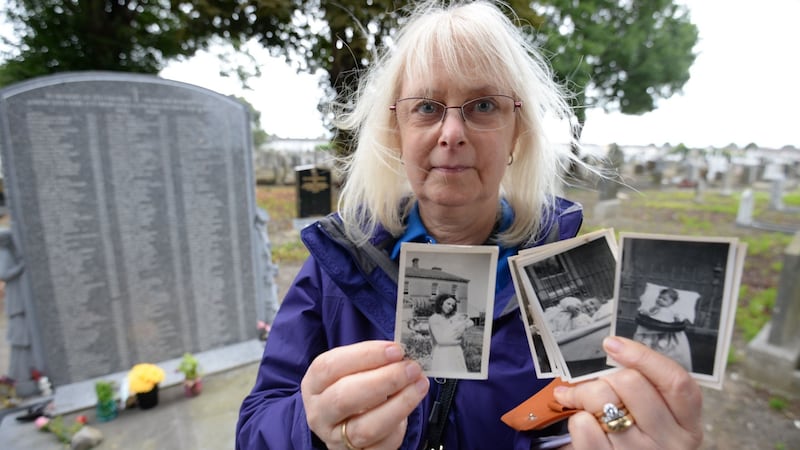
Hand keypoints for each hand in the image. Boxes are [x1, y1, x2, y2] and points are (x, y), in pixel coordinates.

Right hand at [301, 341, 429, 448]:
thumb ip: (373, 361)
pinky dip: (400, 426)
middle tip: (410, 368)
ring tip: (418, 386)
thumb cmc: (353, 389)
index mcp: (314, 384)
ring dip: (398, 404)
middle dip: (383, 380)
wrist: (346, 423)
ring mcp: (336, 439)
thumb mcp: (353, 370)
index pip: (331, 367)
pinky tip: (410, 407)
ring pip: (364, 428)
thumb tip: (402, 354)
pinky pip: (381, 445)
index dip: (365, 356)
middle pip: (344, 398)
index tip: (395, 350)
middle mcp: (320, 413)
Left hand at [553, 336, 702, 449]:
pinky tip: (584, 424)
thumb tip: (612, 350)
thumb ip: (646, 389)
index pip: (676, 381)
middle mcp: (669, 441)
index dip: (643, 356)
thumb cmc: (636, 440)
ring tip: (582, 402)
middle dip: (603, 377)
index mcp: (687, 424)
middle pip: (631, 382)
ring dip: (583, 395)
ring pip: (601, 398)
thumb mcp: (657, 417)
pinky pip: (582, 423)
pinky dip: (576, 419)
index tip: (613, 344)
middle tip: (593, 384)